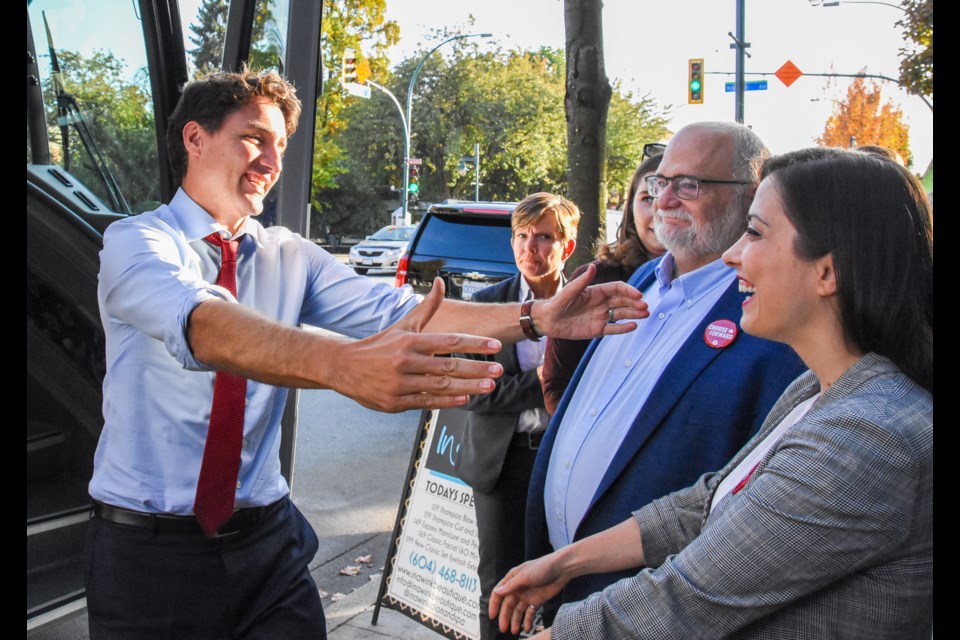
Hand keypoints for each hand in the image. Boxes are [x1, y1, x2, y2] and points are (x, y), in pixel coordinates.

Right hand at [330, 278, 504, 411]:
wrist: (344, 367)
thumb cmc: (379, 345)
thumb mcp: (403, 325)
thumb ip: (427, 307)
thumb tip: (441, 282)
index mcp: (410, 340)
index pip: (449, 340)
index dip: (474, 344)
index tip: (495, 347)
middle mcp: (406, 361)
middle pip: (448, 365)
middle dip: (476, 368)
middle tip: (498, 370)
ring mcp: (401, 383)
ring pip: (441, 386)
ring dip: (468, 387)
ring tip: (489, 386)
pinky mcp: (396, 402)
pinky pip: (426, 402)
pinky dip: (447, 401)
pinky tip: (465, 399)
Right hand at [489, 553, 568, 635]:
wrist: (561, 569)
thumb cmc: (542, 567)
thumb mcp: (525, 576)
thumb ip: (511, 586)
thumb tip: (497, 592)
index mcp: (512, 579)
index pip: (499, 593)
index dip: (494, 605)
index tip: (492, 617)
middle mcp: (518, 588)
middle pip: (508, 605)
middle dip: (505, 617)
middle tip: (504, 629)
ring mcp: (527, 595)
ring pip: (518, 611)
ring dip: (515, 621)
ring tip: (515, 631)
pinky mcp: (537, 601)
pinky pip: (530, 613)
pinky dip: (528, 621)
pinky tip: (527, 628)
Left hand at [535, 263, 647, 338]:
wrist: (547, 320)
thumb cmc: (557, 303)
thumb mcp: (569, 292)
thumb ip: (582, 281)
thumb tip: (593, 266)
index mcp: (596, 291)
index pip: (617, 289)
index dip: (628, 291)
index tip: (638, 295)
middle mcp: (601, 303)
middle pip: (622, 301)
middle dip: (635, 303)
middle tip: (645, 306)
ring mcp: (600, 316)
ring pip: (621, 314)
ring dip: (633, 314)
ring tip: (645, 314)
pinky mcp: (598, 329)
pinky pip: (613, 328)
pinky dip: (623, 328)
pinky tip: (633, 326)